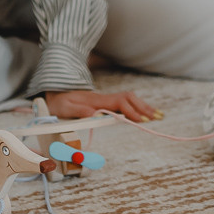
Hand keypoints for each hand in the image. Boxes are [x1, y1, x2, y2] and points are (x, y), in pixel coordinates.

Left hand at [43, 89, 159, 121]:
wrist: (54, 93)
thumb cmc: (59, 102)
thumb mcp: (65, 108)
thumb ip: (79, 111)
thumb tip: (95, 115)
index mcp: (97, 100)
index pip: (119, 103)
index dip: (131, 111)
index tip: (142, 120)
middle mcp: (104, 98)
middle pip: (129, 99)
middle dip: (144, 108)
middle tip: (158, 117)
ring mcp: (106, 99)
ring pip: (129, 99)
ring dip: (144, 106)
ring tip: (158, 115)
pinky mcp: (105, 103)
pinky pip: (125, 102)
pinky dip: (137, 106)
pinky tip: (144, 112)